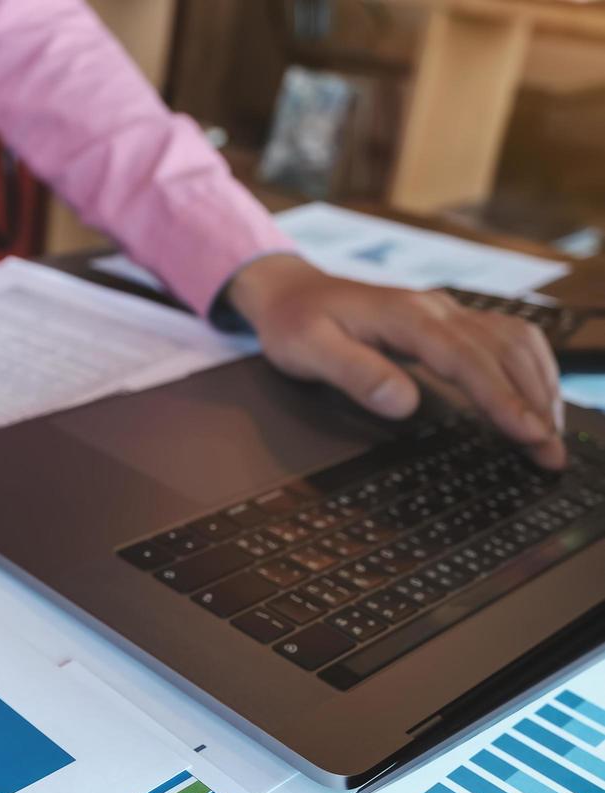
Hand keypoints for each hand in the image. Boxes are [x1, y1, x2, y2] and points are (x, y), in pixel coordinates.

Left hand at [227, 254, 565, 469]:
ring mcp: (445, 312)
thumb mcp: (307, 351)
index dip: (502, 397)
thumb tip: (403, 404)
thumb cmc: (294, 323)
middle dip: (535, 402)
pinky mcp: (448, 322)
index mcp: (405, 316)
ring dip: (540, 385)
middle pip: (504, 350)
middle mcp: (435, 308)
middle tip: (551, 454)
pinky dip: (528, 369)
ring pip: (514, 340)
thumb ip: (354, 374)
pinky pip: (504, 338)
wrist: (290, 290)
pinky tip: (534, 399)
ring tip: (550, 435)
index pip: (467, 358)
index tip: (528, 433)